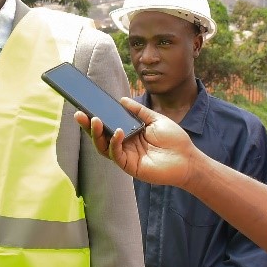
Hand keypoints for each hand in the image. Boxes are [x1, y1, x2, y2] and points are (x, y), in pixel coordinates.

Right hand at [77, 100, 198, 188]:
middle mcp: (124, 145)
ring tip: (95, 120)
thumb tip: (122, 100)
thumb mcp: (155, 120)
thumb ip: (138, 111)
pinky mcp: (129, 166)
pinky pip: (116, 154)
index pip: (108, 126)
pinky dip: (114, 143)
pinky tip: (118, 132)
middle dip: (88, 126)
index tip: (86, 107)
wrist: (187, 159)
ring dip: (97, 133)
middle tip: (79, 114)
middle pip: (100, 136)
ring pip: (103, 146)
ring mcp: (125, 156)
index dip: (96, 118)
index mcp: (129, 134)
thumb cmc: (174, 140)